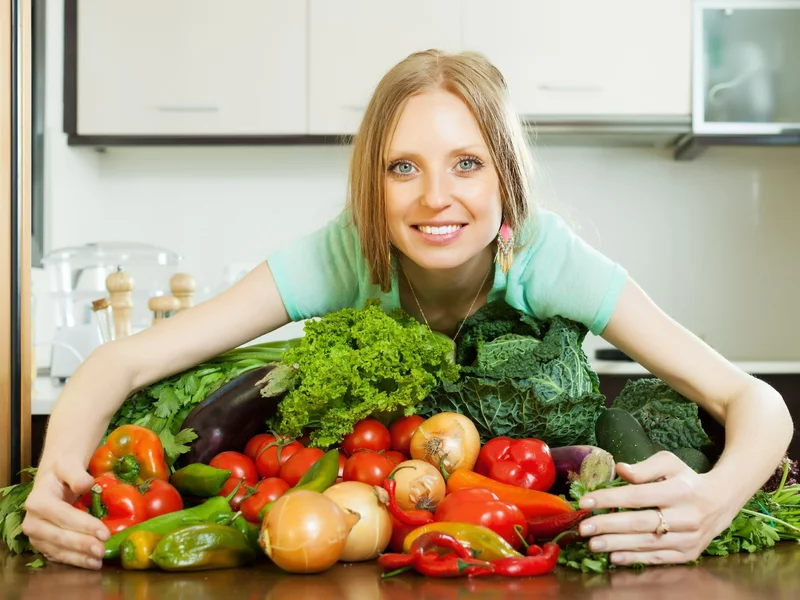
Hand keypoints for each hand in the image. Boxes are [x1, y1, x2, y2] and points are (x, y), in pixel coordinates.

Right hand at [22, 458, 109, 568]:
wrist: (53, 477)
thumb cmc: (63, 470)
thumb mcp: (69, 464)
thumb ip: (76, 473)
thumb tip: (86, 484)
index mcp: (37, 500)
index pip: (63, 516)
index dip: (84, 526)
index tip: (105, 533)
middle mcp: (32, 520)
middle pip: (59, 536)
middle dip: (82, 545)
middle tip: (102, 550)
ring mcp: (35, 534)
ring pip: (57, 550)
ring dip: (78, 557)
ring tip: (98, 561)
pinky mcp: (42, 543)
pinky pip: (57, 554)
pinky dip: (74, 560)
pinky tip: (89, 563)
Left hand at [576, 451, 736, 565]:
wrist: (721, 503)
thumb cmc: (686, 480)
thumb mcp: (669, 463)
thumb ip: (644, 467)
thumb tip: (620, 469)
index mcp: (679, 491)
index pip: (638, 496)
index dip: (610, 499)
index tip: (586, 502)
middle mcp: (685, 517)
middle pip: (639, 522)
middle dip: (608, 525)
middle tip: (583, 527)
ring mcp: (688, 539)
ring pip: (646, 543)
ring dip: (616, 544)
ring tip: (592, 543)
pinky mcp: (688, 554)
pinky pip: (657, 558)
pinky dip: (634, 558)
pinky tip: (613, 556)